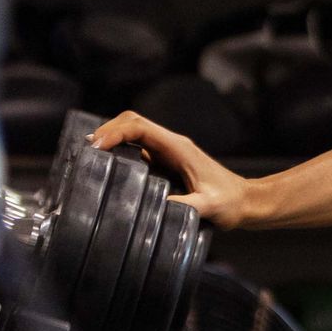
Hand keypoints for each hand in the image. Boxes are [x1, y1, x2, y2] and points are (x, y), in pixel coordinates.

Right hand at [92, 112, 250, 226]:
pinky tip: (107, 168)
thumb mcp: (210, 207)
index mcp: (179, 148)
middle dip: (107, 130)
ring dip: (111, 139)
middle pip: (133, 123)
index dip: (115, 132)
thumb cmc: (231, 203)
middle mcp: (171, 145)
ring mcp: (168, 153)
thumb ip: (186, 207)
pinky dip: (120, 153)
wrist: (246, 202)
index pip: (140, 127)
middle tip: (85, 150)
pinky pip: (138, 150)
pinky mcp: (165, 164)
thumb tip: (157, 207)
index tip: (96, 146)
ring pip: (133, 134)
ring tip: (88, 156)